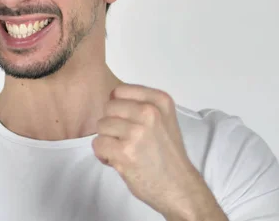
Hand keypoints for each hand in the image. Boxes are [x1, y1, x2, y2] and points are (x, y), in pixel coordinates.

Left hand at [92, 84, 224, 219]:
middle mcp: (150, 112)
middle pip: (108, 108)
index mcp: (159, 101)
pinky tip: (119, 161)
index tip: (128, 122)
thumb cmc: (168, 155)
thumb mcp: (164, 119)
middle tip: (126, 140)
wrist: (180, 188)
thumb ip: (140, 105)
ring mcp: (137, 132)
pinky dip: (103, 155)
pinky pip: (98, 144)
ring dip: (107, 141)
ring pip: (101, 126)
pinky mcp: (125, 152)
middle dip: (111, 125)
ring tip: (124, 151)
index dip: (117, 109)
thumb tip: (109, 98)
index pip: (119, 91)